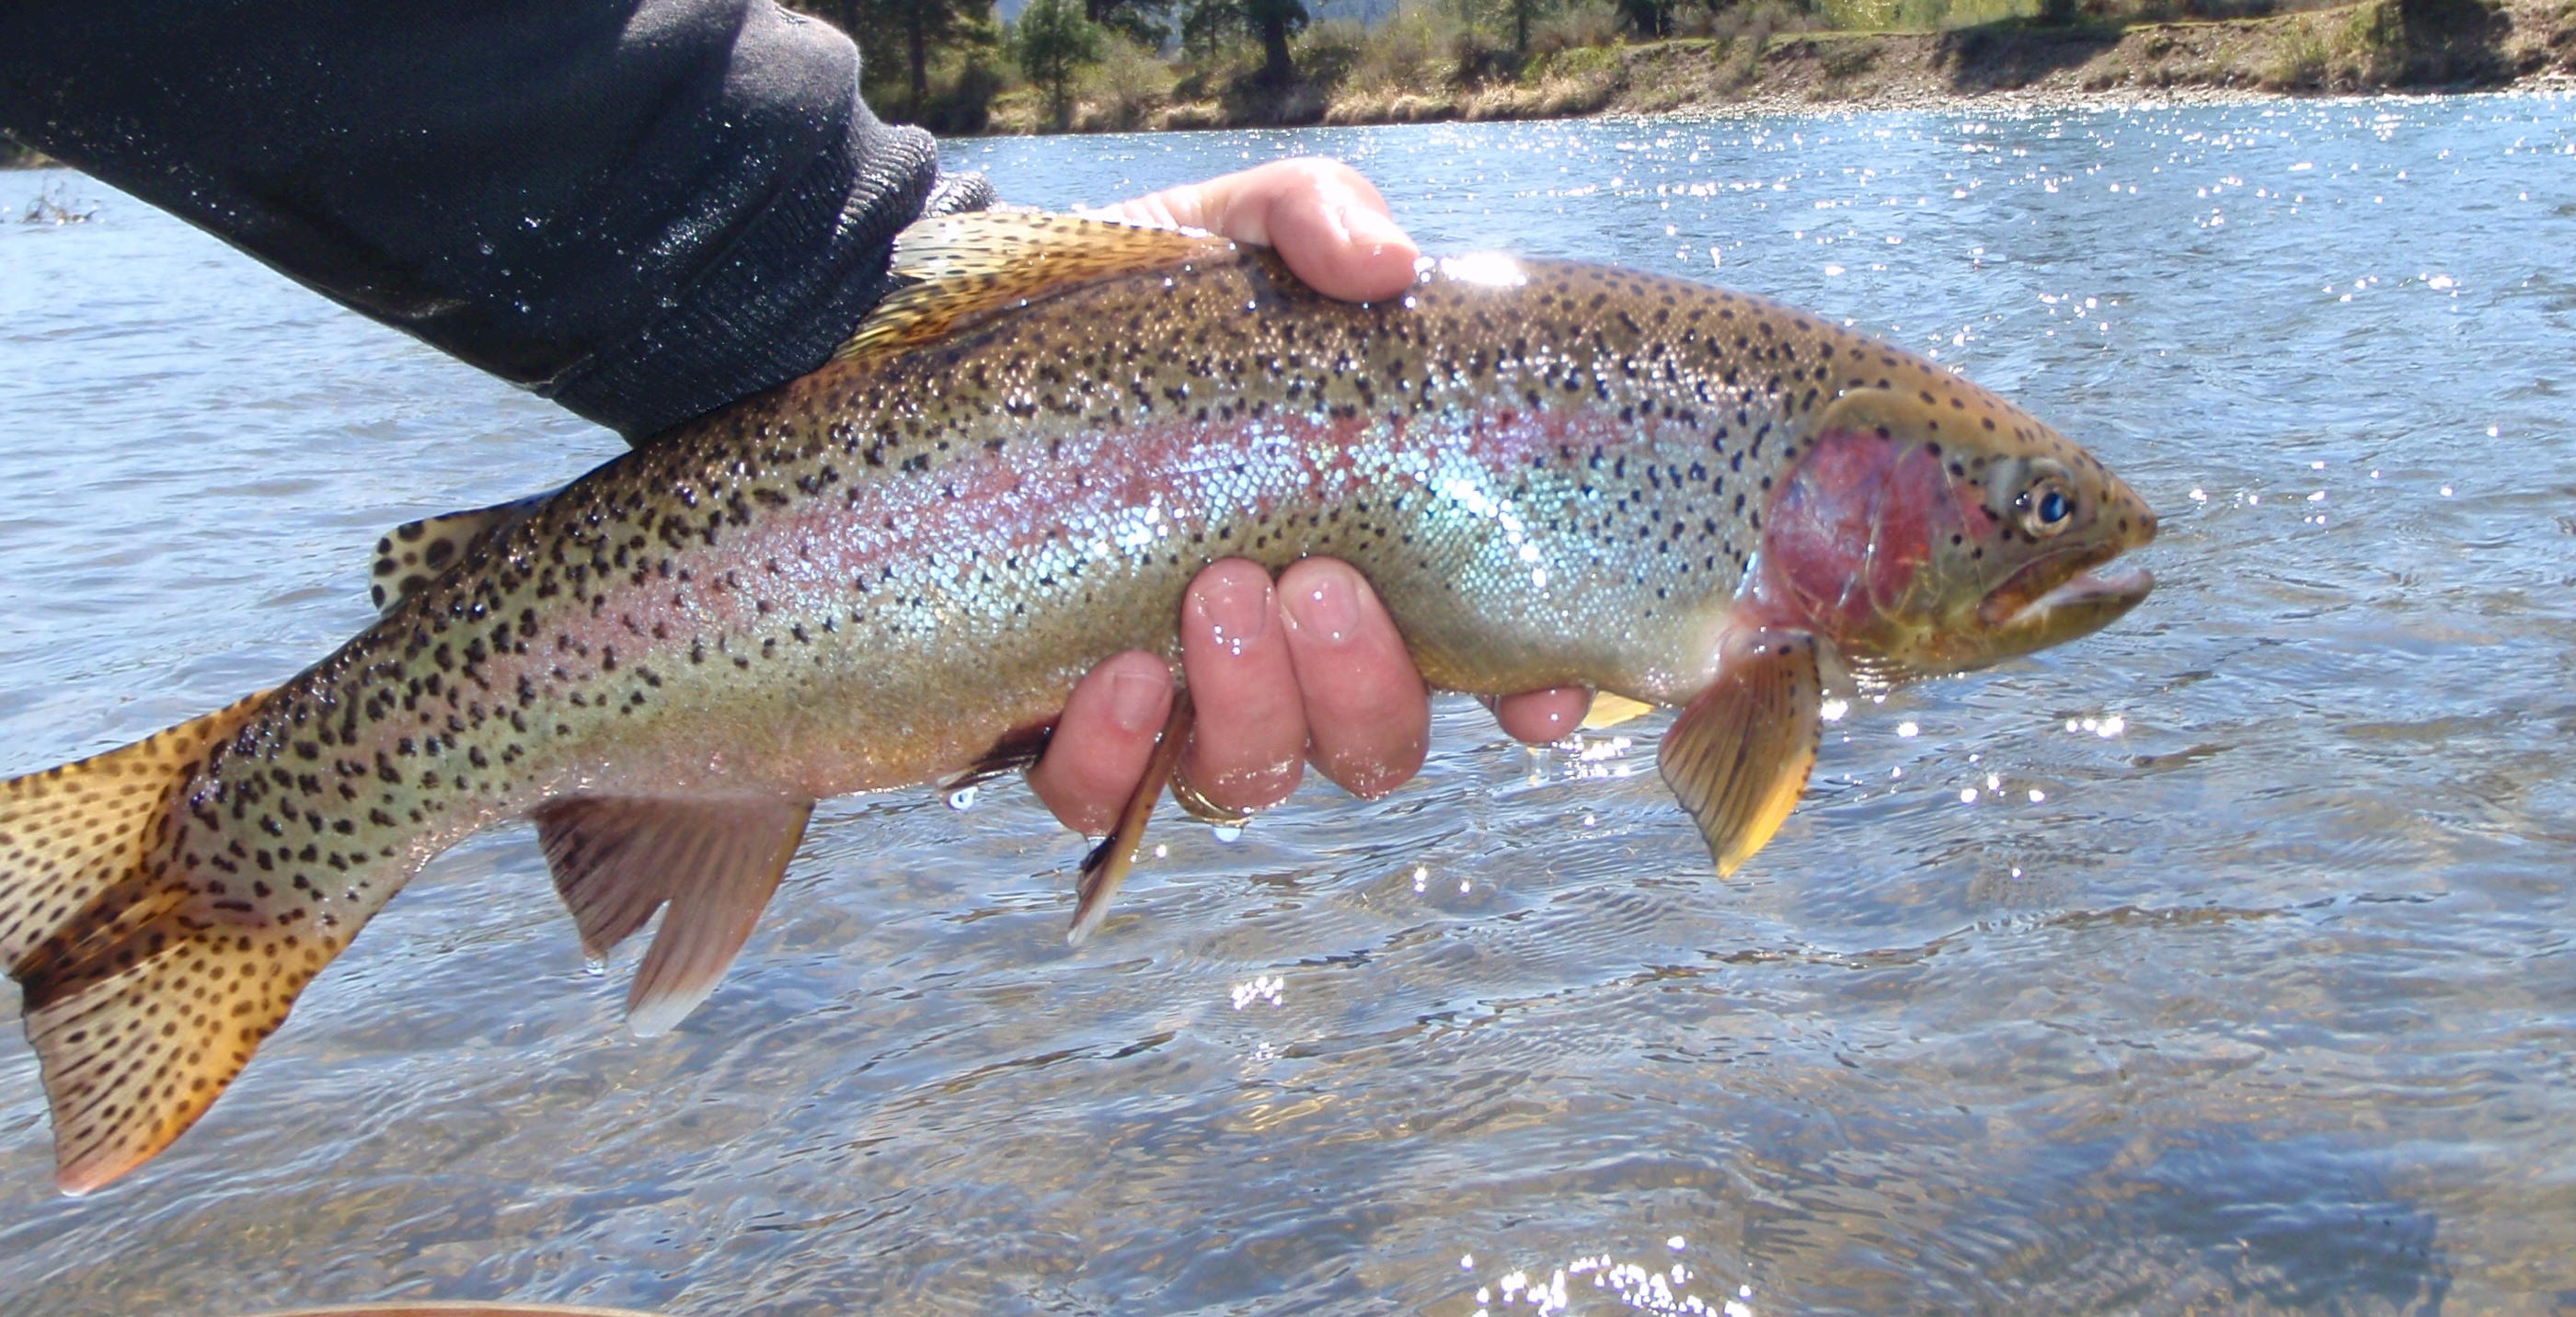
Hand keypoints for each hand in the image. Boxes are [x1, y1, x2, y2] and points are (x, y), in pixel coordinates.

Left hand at [1028, 159, 1595, 835]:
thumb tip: (1387, 265)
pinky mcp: (1060, 730)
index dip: (1530, 698)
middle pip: (1373, 747)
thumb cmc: (1126, 304)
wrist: (955, 339)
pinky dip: (1118, 753)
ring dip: (1256, 708)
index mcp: (1361, 559)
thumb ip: (1311, 219)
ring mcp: (1176, 704)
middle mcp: (1283, 656)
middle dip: (1362, 684)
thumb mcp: (1220, 233)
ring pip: (1255, 779)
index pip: (1481, 667)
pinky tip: (1114, 673)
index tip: (1540, 691)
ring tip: (1218, 594)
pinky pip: (1103, 796)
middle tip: (1315, 579)